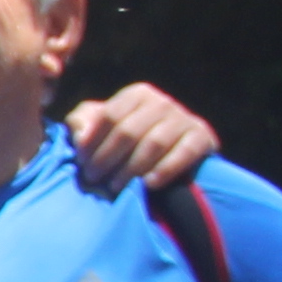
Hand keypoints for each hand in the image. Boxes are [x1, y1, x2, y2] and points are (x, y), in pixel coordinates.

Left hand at [66, 81, 218, 192]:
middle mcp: (162, 102)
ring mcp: (184, 118)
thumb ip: (82, 122)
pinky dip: (165, 169)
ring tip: (114, 187)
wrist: (174, 152)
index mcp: (138, 94)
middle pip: (128, 131)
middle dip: (107, 158)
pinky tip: (148, 184)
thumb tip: (79, 136)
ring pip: (153, 144)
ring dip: (130, 168)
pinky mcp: (202, 137)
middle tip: (94, 179)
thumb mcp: (100, 124)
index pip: (109, 116)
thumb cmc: (126, 139)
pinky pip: (184, 153)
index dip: (92, 141)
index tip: (81, 162)